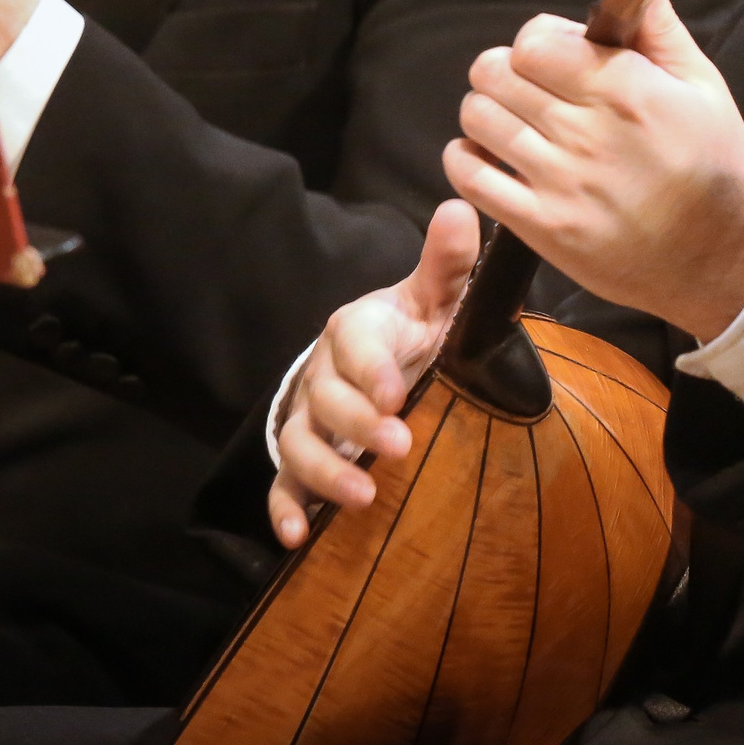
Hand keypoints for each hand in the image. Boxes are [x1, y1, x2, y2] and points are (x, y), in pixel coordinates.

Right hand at [269, 199, 477, 546]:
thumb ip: (447, 262)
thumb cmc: (416, 328)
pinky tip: (299, 536)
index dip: (370, 368)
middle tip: (399, 447)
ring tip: (361, 497)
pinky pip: (283, 484)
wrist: (385, 363)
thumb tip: (460, 209)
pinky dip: (286, 509)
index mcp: (357, 331)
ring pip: (299, 444)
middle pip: (326, 398)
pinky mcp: (303, 457)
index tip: (396, 392)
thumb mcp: (436, 296)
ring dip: (325, 471)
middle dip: (358, 425)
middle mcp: (324, 373)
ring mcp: (309, 418)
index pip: (354, 344)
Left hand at [445, 0, 743, 344]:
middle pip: (495, 73)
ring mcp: (559, 181)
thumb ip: (663, 35)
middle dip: (506, 70)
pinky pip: (470, 176)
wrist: (720, 259)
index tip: (556, 55)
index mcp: (626, 90)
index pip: (536, 41)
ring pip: (478, 117)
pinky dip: (466, 157)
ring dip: (487, 110)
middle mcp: (586, 131)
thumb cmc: (717, 170)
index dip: (539, 40)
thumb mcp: (707, 90)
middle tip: (528, 86)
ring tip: (513, 121)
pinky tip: (490, 155)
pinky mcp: (542, 226)